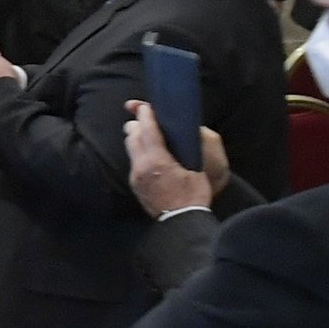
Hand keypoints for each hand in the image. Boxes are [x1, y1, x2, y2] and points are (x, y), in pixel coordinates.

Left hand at [122, 101, 226, 215]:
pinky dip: (138, 152)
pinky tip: (148, 153)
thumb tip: (185, 134)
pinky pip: (133, 162)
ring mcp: (135, 176)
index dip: (146, 115)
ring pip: (130, 149)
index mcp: (157, 160)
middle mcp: (141, 166)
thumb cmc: (194, 195)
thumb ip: (188, 149)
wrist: (182, 221)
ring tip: (146, 133)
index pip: (147, 130)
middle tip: (145, 117)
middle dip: (138, 124)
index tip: (145, 106)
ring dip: (136, 138)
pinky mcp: (135, 185)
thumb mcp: (197, 169)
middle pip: (132, 137)